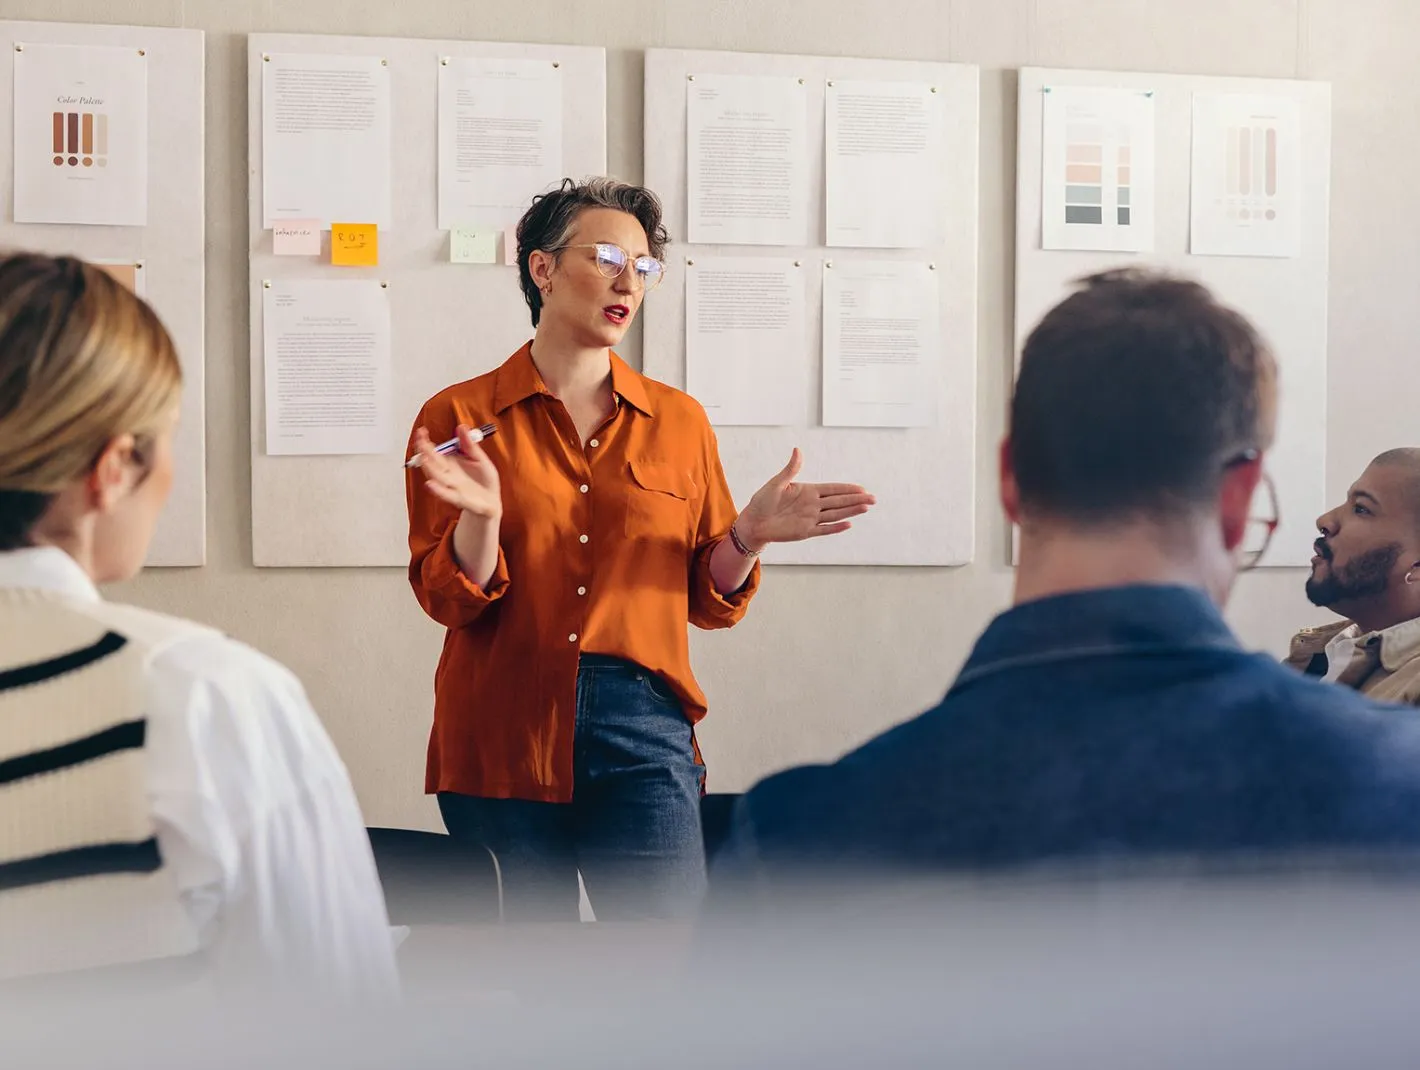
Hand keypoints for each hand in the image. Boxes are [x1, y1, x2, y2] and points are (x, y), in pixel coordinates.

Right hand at [412, 425, 501, 519]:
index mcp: (450, 463)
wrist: (492, 500)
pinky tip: (431, 484)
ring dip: (428, 468)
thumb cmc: (484, 479)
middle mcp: (447, 474)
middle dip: (424, 451)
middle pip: (431, 462)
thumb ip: (470, 445)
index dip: (426, 442)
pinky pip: (446, 494)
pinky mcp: (458, 499)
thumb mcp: (480, 458)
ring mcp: (451, 486)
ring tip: (424, 458)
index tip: (422, 431)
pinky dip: (438, 490)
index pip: (434, 451)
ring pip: (436, 476)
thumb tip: (462, 427)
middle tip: (420, 441)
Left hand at [735, 448, 874, 548]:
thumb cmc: (762, 501)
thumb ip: (790, 469)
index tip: (862, 489)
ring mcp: (810, 519)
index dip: (847, 489)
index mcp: (808, 491)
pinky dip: (836, 528)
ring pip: (835, 514)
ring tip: (866, 508)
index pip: (832, 489)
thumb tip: (798, 450)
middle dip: (855, 499)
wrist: (753, 522)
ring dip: (850, 511)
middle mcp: (812, 505)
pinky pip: (823, 529)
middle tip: (873, 499)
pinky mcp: (805, 532)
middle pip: (838, 501)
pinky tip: (849, 524)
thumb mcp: (776, 483)